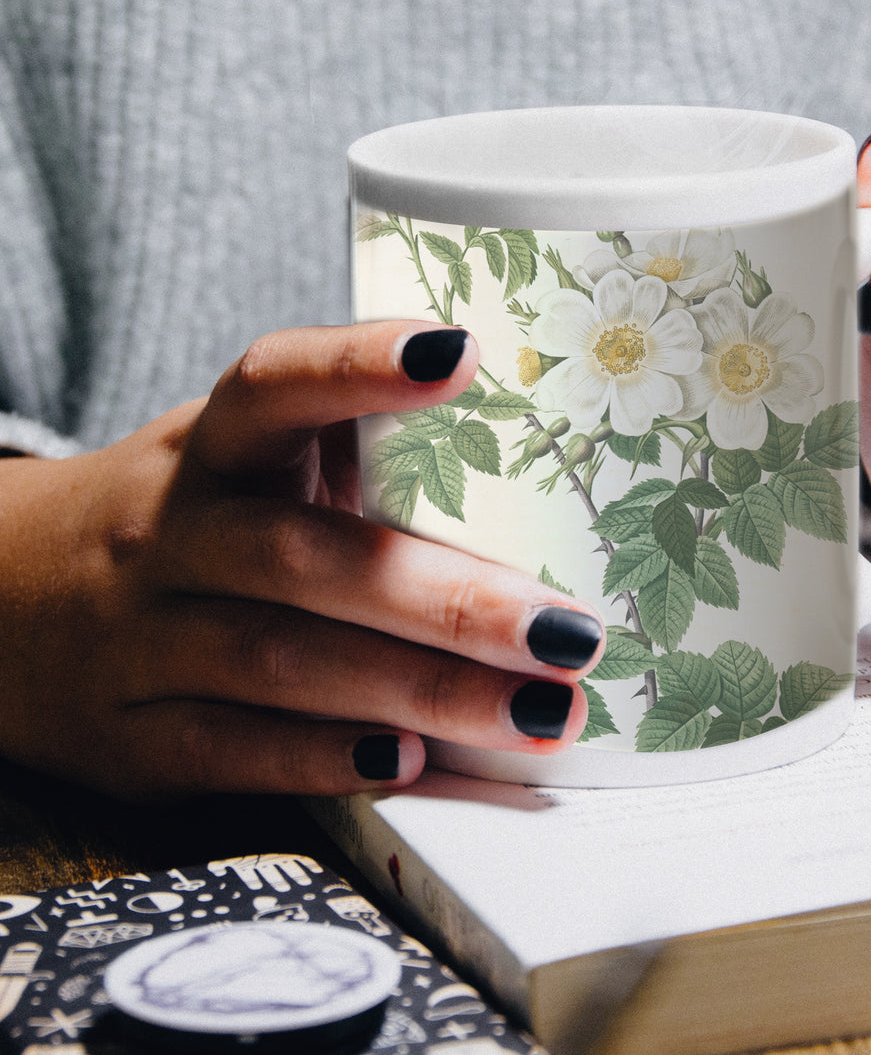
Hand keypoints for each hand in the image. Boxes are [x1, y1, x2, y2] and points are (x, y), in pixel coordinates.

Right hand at [0, 322, 602, 798]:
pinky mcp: (128, 737)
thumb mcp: (242, 461)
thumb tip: (529, 453)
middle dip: (451, 601)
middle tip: (570, 633)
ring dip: (421, 691)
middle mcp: (173, 534)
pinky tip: (411, 761)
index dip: (359, 366)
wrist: (5, 601)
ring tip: (538, 712)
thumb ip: (347, 450)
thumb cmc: (188, 519)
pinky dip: (322, 758)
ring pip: (283, 662)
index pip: (274, 385)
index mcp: (212, 448)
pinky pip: (229, 750)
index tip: (462, 352)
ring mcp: (140, 638)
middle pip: (310, 558)